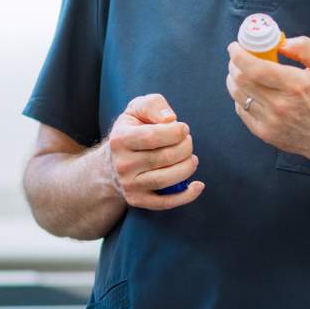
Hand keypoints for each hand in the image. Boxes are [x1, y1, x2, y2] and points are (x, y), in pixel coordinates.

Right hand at [105, 93, 203, 209]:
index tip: (183, 128)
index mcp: (120, 139)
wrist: (112, 163)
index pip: (154, 136)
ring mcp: (130, 185)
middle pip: (166, 157)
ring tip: (191, 159)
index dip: (177, 131)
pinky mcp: (138, 200)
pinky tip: (197, 185)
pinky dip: (187, 195)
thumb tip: (170, 118)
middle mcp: (123, 164)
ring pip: (168, 179)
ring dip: (188, 167)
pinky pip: (166, 203)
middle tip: (187, 143)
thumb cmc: (132, 131)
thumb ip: (153, 105)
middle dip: (186, 147)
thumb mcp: (136, 110)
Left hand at [226, 36, 309, 172]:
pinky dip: (240, 98)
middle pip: (241, 80)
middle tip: (237, 57)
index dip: (238, 55)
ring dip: (233, 80)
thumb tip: (280, 42)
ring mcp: (270, 121)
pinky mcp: (265, 133)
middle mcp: (280, 104)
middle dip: (233, 64)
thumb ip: (305, 48)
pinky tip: (249, 92)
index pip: (255, 68)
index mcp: (295, 85)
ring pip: (238, 95)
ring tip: (240, 72)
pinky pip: (242, 111)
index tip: (235, 46)